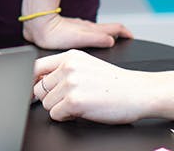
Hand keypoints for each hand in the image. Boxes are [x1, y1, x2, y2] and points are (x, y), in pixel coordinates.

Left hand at [21, 13, 132, 49]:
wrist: (38, 26)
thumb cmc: (55, 33)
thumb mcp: (80, 38)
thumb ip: (97, 39)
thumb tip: (112, 40)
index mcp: (92, 30)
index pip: (115, 28)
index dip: (126, 33)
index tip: (133, 37)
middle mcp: (87, 28)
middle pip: (108, 29)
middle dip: (118, 34)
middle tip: (125, 39)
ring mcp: (78, 29)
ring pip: (96, 31)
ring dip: (105, 35)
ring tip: (109, 44)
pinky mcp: (69, 32)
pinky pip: (86, 34)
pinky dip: (92, 38)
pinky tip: (86, 46)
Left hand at [33, 50, 154, 123]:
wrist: (140, 92)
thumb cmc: (116, 83)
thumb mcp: (87, 66)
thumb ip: (64, 69)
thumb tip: (38, 82)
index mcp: (70, 56)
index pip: (36, 67)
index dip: (33, 81)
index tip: (34, 90)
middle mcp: (68, 67)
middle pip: (40, 89)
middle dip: (53, 98)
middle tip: (71, 99)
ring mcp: (70, 84)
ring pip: (47, 103)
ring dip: (60, 108)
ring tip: (80, 104)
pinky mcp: (74, 101)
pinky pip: (55, 115)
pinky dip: (66, 117)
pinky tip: (82, 111)